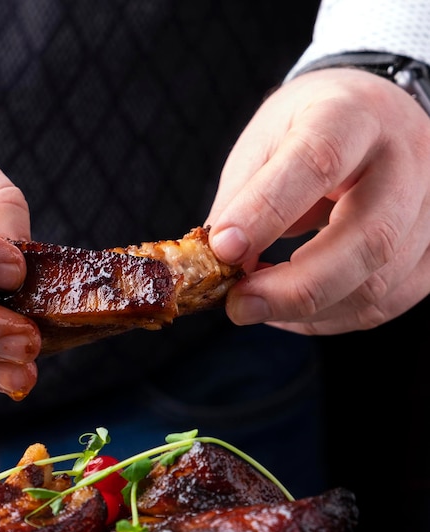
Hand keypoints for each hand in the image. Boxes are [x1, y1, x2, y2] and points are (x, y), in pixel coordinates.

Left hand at [206, 67, 429, 333]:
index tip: (223, 249)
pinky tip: (290, 311)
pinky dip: (328, 318)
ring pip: (378, 284)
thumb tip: (222, 264)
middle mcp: (407, 158)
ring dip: (305, 310)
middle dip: (294, 288)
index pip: (318, 162)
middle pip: (368, 238)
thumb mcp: (265, 142)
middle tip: (239, 305)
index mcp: (354, 115)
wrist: (372, 117)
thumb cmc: (308, 129)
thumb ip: (242, 199)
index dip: (267, 212)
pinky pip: (384, 304)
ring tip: (256, 303)